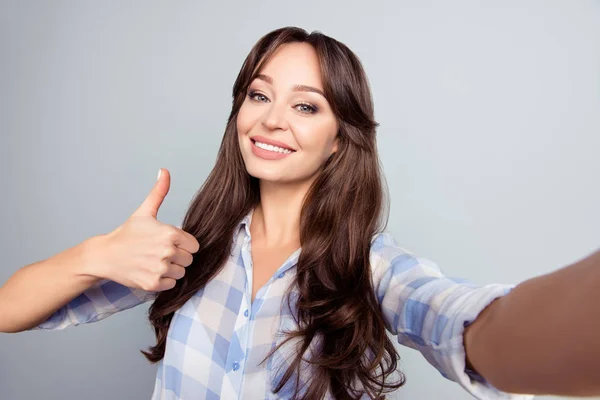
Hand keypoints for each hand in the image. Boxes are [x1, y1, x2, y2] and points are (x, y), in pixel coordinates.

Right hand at [90, 168, 199, 291]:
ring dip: (171, 269)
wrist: (105, 255)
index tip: (169, 243)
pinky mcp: (153, 283)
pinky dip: (163, 280)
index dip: (184, 244)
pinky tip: (150, 271)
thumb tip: (164, 170)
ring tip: (154, 261)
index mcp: (170, 233)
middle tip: (159, 252)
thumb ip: (159, 192)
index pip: (194, 245)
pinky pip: (171, 284)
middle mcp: (167, 251)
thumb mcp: (144, 212)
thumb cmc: (127, 233)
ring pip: (181, 273)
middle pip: (189, 259)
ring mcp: (160, 268)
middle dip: (178, 257)